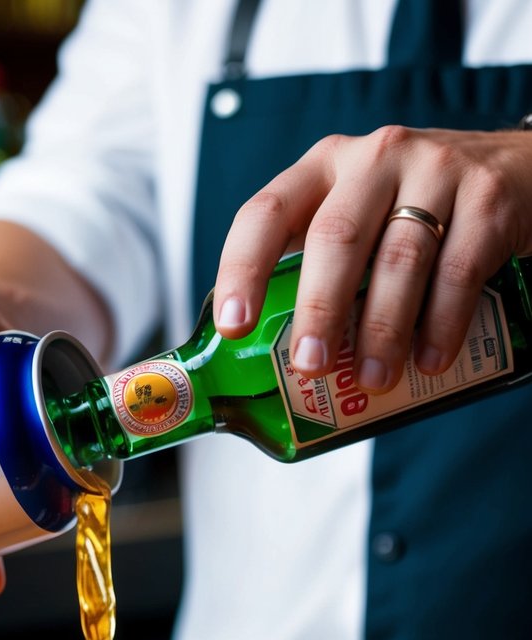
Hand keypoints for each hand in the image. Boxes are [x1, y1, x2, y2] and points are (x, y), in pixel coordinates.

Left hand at [212, 125, 531, 391]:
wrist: (514, 171)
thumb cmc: (415, 212)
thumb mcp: (360, 218)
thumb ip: (321, 266)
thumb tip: (273, 364)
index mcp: (324, 168)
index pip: (266, 213)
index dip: (243, 270)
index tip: (234, 327)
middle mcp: (375, 159)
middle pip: (336, 236)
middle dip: (320, 310)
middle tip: (311, 367)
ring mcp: (435, 170)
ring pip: (399, 258)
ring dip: (382, 329)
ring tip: (373, 380)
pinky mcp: (488, 197)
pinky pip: (459, 269)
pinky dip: (442, 323)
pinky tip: (429, 361)